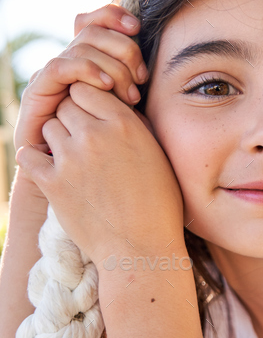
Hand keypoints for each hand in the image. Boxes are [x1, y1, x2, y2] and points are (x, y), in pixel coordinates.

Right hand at [13, 4, 148, 201]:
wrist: (88, 198)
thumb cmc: (123, 167)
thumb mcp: (141, 126)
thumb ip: (151, 96)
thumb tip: (187, 75)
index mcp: (97, 68)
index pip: (103, 23)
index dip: (121, 22)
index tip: (146, 35)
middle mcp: (74, 68)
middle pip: (94, 30)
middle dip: (122, 48)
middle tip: (141, 77)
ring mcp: (56, 79)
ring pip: (80, 44)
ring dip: (108, 61)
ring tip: (127, 90)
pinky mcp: (39, 94)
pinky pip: (59, 66)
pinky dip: (85, 70)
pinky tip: (107, 86)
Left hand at [14, 80, 184, 267]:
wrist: (141, 249)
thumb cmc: (158, 205)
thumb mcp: (158, 155)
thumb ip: (136, 125)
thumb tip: (118, 103)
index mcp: (126, 124)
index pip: (89, 89)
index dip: (89, 102)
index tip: (94, 119)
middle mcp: (96, 136)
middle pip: (66, 105)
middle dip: (73, 119)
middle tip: (82, 141)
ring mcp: (72, 159)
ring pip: (49, 127)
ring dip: (57, 139)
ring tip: (71, 159)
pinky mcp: (53, 183)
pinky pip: (29, 155)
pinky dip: (35, 159)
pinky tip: (47, 168)